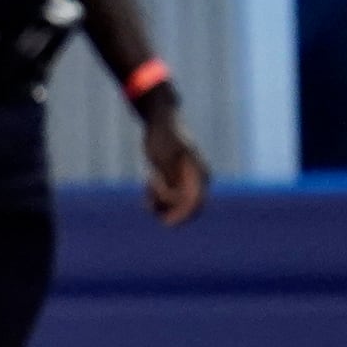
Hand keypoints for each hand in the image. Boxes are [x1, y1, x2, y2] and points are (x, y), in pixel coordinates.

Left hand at [142, 105, 208, 226]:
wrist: (160, 123)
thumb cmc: (163, 137)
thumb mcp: (164, 157)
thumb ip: (170, 177)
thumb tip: (176, 197)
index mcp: (200, 175)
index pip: (197, 204)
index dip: (183, 217)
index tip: (166, 222)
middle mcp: (197, 181)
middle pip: (187, 209)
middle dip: (168, 210)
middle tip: (147, 202)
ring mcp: (187, 181)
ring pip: (175, 206)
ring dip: (159, 203)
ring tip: (147, 185)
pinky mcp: (175, 180)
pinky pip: (167, 199)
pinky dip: (155, 199)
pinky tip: (147, 184)